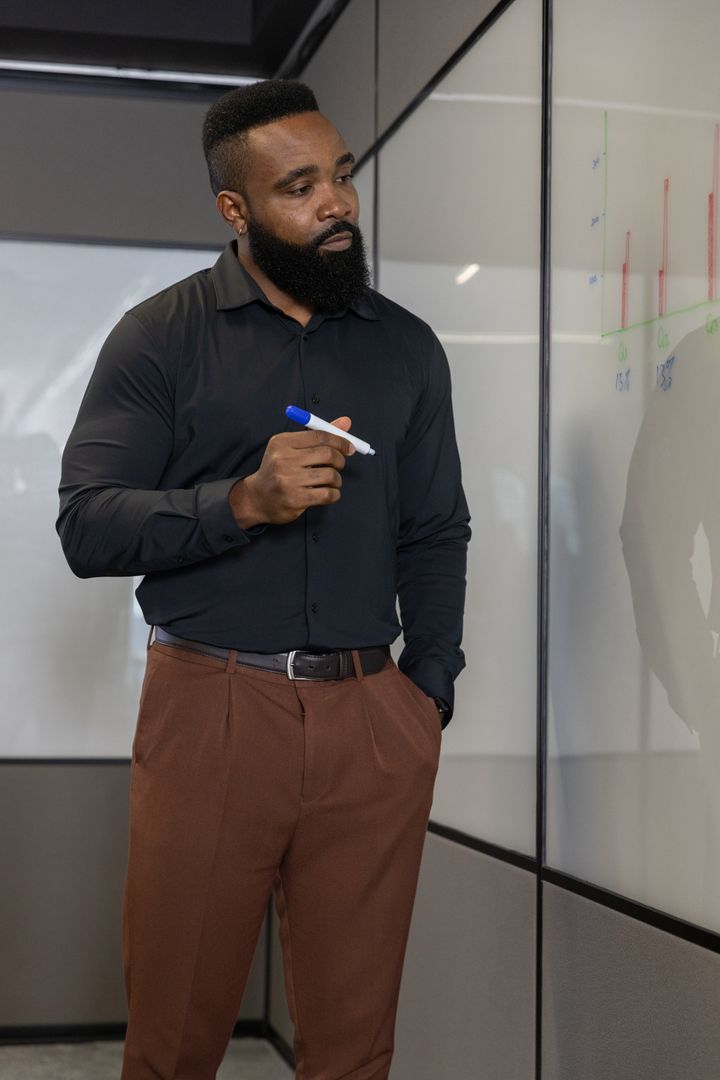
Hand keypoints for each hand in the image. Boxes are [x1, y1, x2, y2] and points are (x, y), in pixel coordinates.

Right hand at [229, 416, 354, 527]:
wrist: (258, 498)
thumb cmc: (279, 470)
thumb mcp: (292, 448)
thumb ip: (318, 436)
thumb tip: (346, 422)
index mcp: (282, 442)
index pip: (319, 436)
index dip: (340, 440)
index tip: (349, 447)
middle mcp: (283, 460)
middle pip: (327, 454)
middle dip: (340, 460)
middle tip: (339, 465)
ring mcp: (288, 481)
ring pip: (330, 475)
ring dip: (337, 479)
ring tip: (331, 481)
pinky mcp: (295, 499)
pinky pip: (327, 494)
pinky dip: (334, 494)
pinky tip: (329, 493)